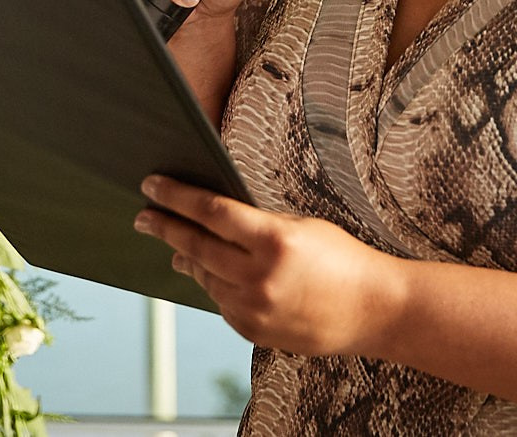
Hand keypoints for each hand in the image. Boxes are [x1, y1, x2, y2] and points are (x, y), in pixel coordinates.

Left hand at [133, 176, 402, 356]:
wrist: (372, 309)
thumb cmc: (342, 259)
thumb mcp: (302, 227)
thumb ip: (257, 224)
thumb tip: (210, 219)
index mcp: (274, 240)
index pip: (211, 211)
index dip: (177, 196)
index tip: (153, 185)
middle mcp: (259, 277)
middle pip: (196, 245)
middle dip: (165, 227)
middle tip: (143, 216)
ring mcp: (254, 308)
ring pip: (204, 276)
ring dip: (187, 258)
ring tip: (176, 245)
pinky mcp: (253, 331)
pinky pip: (220, 302)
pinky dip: (213, 284)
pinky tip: (212, 273)